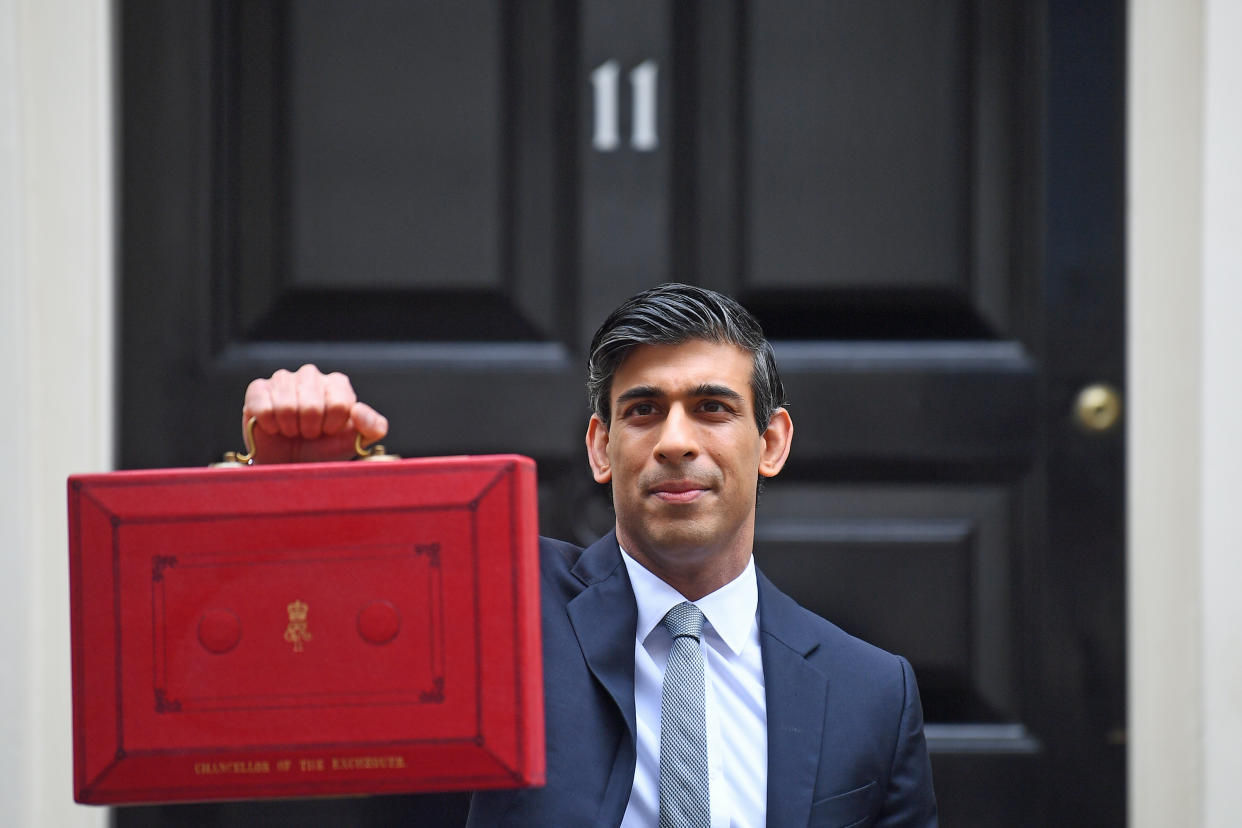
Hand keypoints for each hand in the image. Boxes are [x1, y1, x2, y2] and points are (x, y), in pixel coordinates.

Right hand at [241, 364, 387, 463]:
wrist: (290, 463)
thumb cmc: (324, 449)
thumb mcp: (356, 442)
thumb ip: (373, 427)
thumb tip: (359, 410)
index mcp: (337, 384)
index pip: (340, 405)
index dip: (332, 426)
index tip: (328, 431)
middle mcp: (311, 375)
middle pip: (312, 406)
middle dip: (310, 429)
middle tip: (308, 433)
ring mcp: (283, 379)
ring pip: (287, 407)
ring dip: (290, 428)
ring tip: (292, 430)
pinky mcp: (258, 389)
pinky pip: (264, 408)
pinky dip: (270, 425)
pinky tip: (274, 426)